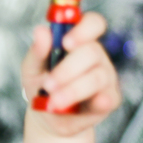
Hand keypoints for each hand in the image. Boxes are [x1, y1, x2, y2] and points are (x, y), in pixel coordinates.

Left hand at [20, 11, 121, 136]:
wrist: (47, 119)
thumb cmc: (41, 88)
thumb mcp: (31, 69)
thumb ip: (37, 51)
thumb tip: (41, 30)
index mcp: (78, 42)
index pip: (93, 24)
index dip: (84, 29)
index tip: (66, 42)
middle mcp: (96, 56)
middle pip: (93, 51)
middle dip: (68, 69)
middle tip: (48, 84)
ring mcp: (106, 77)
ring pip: (98, 76)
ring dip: (73, 90)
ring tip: (53, 101)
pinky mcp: (110, 99)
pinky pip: (108, 98)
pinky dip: (96, 101)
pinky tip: (83, 106)